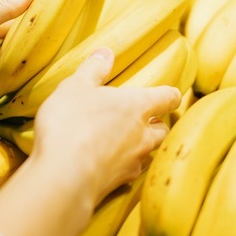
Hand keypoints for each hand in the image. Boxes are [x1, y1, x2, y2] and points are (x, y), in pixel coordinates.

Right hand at [31, 47, 181, 205]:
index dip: (170, 95)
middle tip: (147, 119)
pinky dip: (123, 167)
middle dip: (157, 123)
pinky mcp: (119, 183)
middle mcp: (142, 135)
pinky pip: (129, 172)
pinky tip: (109, 165)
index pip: (167, 98)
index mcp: (137, 106)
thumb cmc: (71, 124)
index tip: (171, 94)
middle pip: (163, 129)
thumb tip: (106, 53)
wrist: (64, 175)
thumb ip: (93, 69)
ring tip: (127, 143)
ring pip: (148, 152)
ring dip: (142, 146)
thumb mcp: (75, 87)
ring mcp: (133, 162)